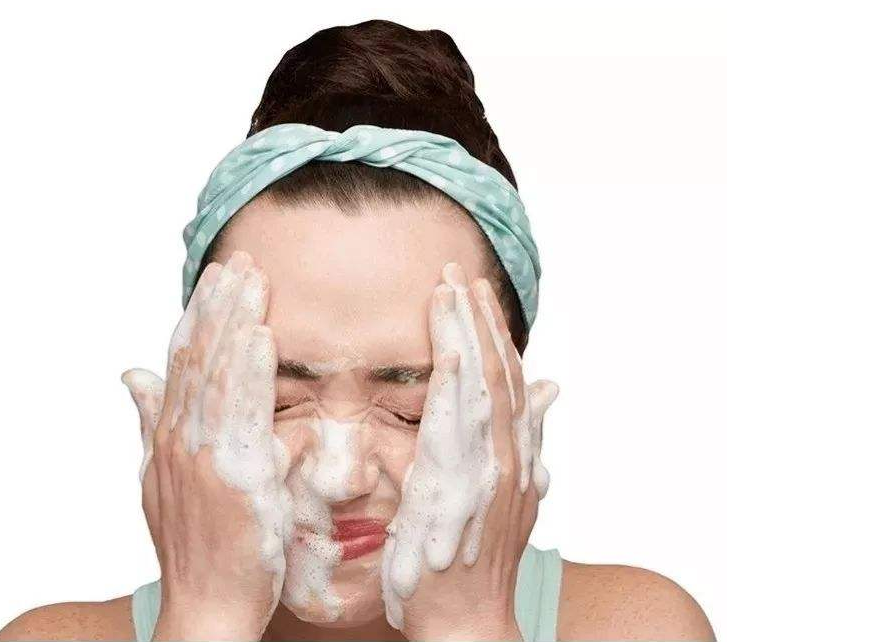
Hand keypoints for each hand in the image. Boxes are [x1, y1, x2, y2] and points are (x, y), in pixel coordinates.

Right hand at [121, 250, 292, 640]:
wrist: (206, 604)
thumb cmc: (196, 545)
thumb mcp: (162, 478)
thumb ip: (150, 421)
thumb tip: (131, 374)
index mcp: (170, 435)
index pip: (182, 360)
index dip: (199, 314)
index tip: (218, 277)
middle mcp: (180, 439)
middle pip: (198, 358)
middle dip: (219, 304)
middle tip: (240, 259)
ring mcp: (202, 456)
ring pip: (216, 375)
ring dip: (234, 321)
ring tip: (252, 279)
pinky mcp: (232, 477)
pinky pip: (241, 414)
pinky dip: (249, 372)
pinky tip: (261, 336)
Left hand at [382, 262, 558, 641]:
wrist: (468, 621)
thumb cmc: (474, 560)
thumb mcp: (510, 493)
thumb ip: (527, 438)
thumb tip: (550, 391)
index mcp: (516, 455)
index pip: (508, 379)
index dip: (494, 332)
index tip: (477, 291)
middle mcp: (509, 458)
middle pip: (498, 373)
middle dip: (477, 318)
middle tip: (456, 271)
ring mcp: (489, 473)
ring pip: (482, 389)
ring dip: (467, 336)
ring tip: (448, 289)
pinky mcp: (460, 493)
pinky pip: (460, 429)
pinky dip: (457, 387)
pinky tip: (449, 350)